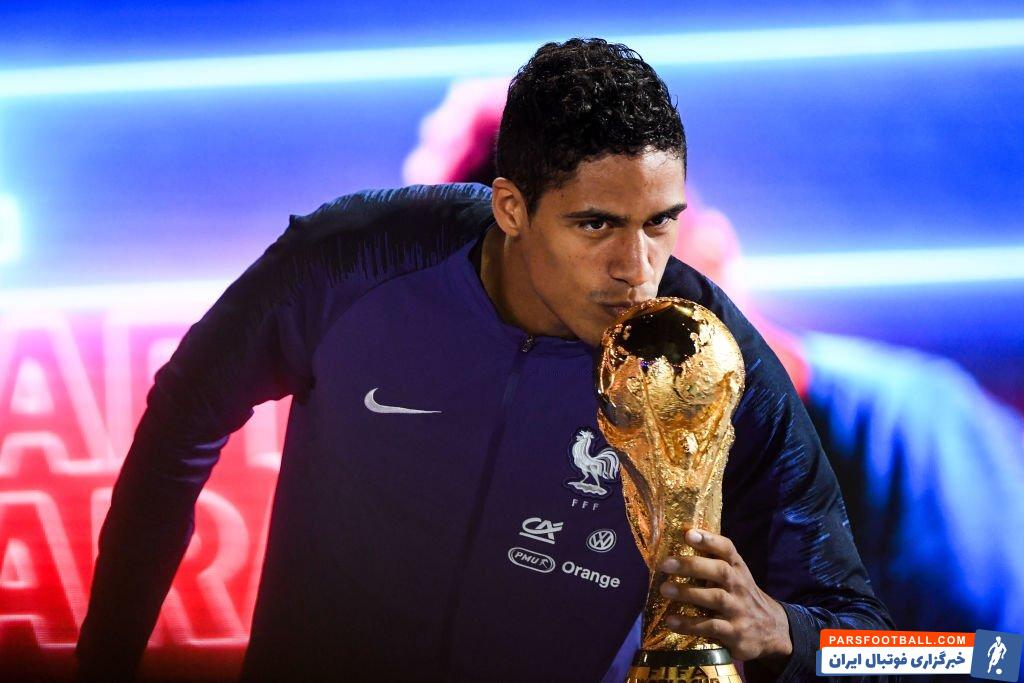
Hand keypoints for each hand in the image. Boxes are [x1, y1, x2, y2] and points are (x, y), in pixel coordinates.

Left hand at [658, 528, 792, 661]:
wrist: (772, 630)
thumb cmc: (741, 596)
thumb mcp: (736, 577)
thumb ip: (713, 563)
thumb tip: (679, 543)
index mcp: (738, 569)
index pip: (727, 549)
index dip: (709, 540)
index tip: (689, 534)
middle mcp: (740, 586)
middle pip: (720, 571)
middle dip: (692, 565)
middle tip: (665, 564)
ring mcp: (739, 609)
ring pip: (715, 598)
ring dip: (688, 593)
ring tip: (664, 589)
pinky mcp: (735, 633)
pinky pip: (711, 627)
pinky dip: (690, 624)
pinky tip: (671, 621)